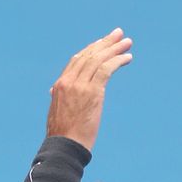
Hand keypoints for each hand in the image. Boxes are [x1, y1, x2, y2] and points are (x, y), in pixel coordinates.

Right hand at [46, 28, 132, 151]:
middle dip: (105, 43)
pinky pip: (107, 69)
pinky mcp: (93, 92)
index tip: (102, 44)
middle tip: (118, 35)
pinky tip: (128, 58)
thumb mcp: (57, 113)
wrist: (65, 147)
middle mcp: (69, 81)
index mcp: (60, 85)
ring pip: (99, 59)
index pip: (77, 60)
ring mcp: (80, 85)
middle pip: (89, 55)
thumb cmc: (63, 137)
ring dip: (115, 49)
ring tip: (127, 43)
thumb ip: (60, 99)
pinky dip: (118, 61)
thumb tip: (54, 92)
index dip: (92, 50)